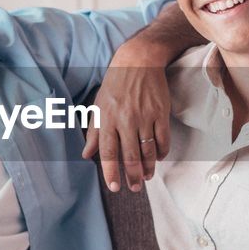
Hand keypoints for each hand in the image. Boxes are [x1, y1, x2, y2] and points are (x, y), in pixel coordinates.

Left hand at [81, 61, 170, 192]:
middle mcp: (126, 119)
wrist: (139, 61)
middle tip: (135, 189)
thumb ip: (93, 132)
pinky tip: (159, 158)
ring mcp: (145, 116)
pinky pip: (163, 138)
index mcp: (108, 118)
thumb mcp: (98, 105)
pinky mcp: (160, 112)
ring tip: (147, 178)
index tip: (114, 187)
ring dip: (148, 167)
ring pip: (148, 150)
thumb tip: (86, 154)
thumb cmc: (115, 84)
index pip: (108, 151)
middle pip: (130, 155)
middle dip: (132, 176)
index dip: (111, 171)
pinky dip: (162, 151)